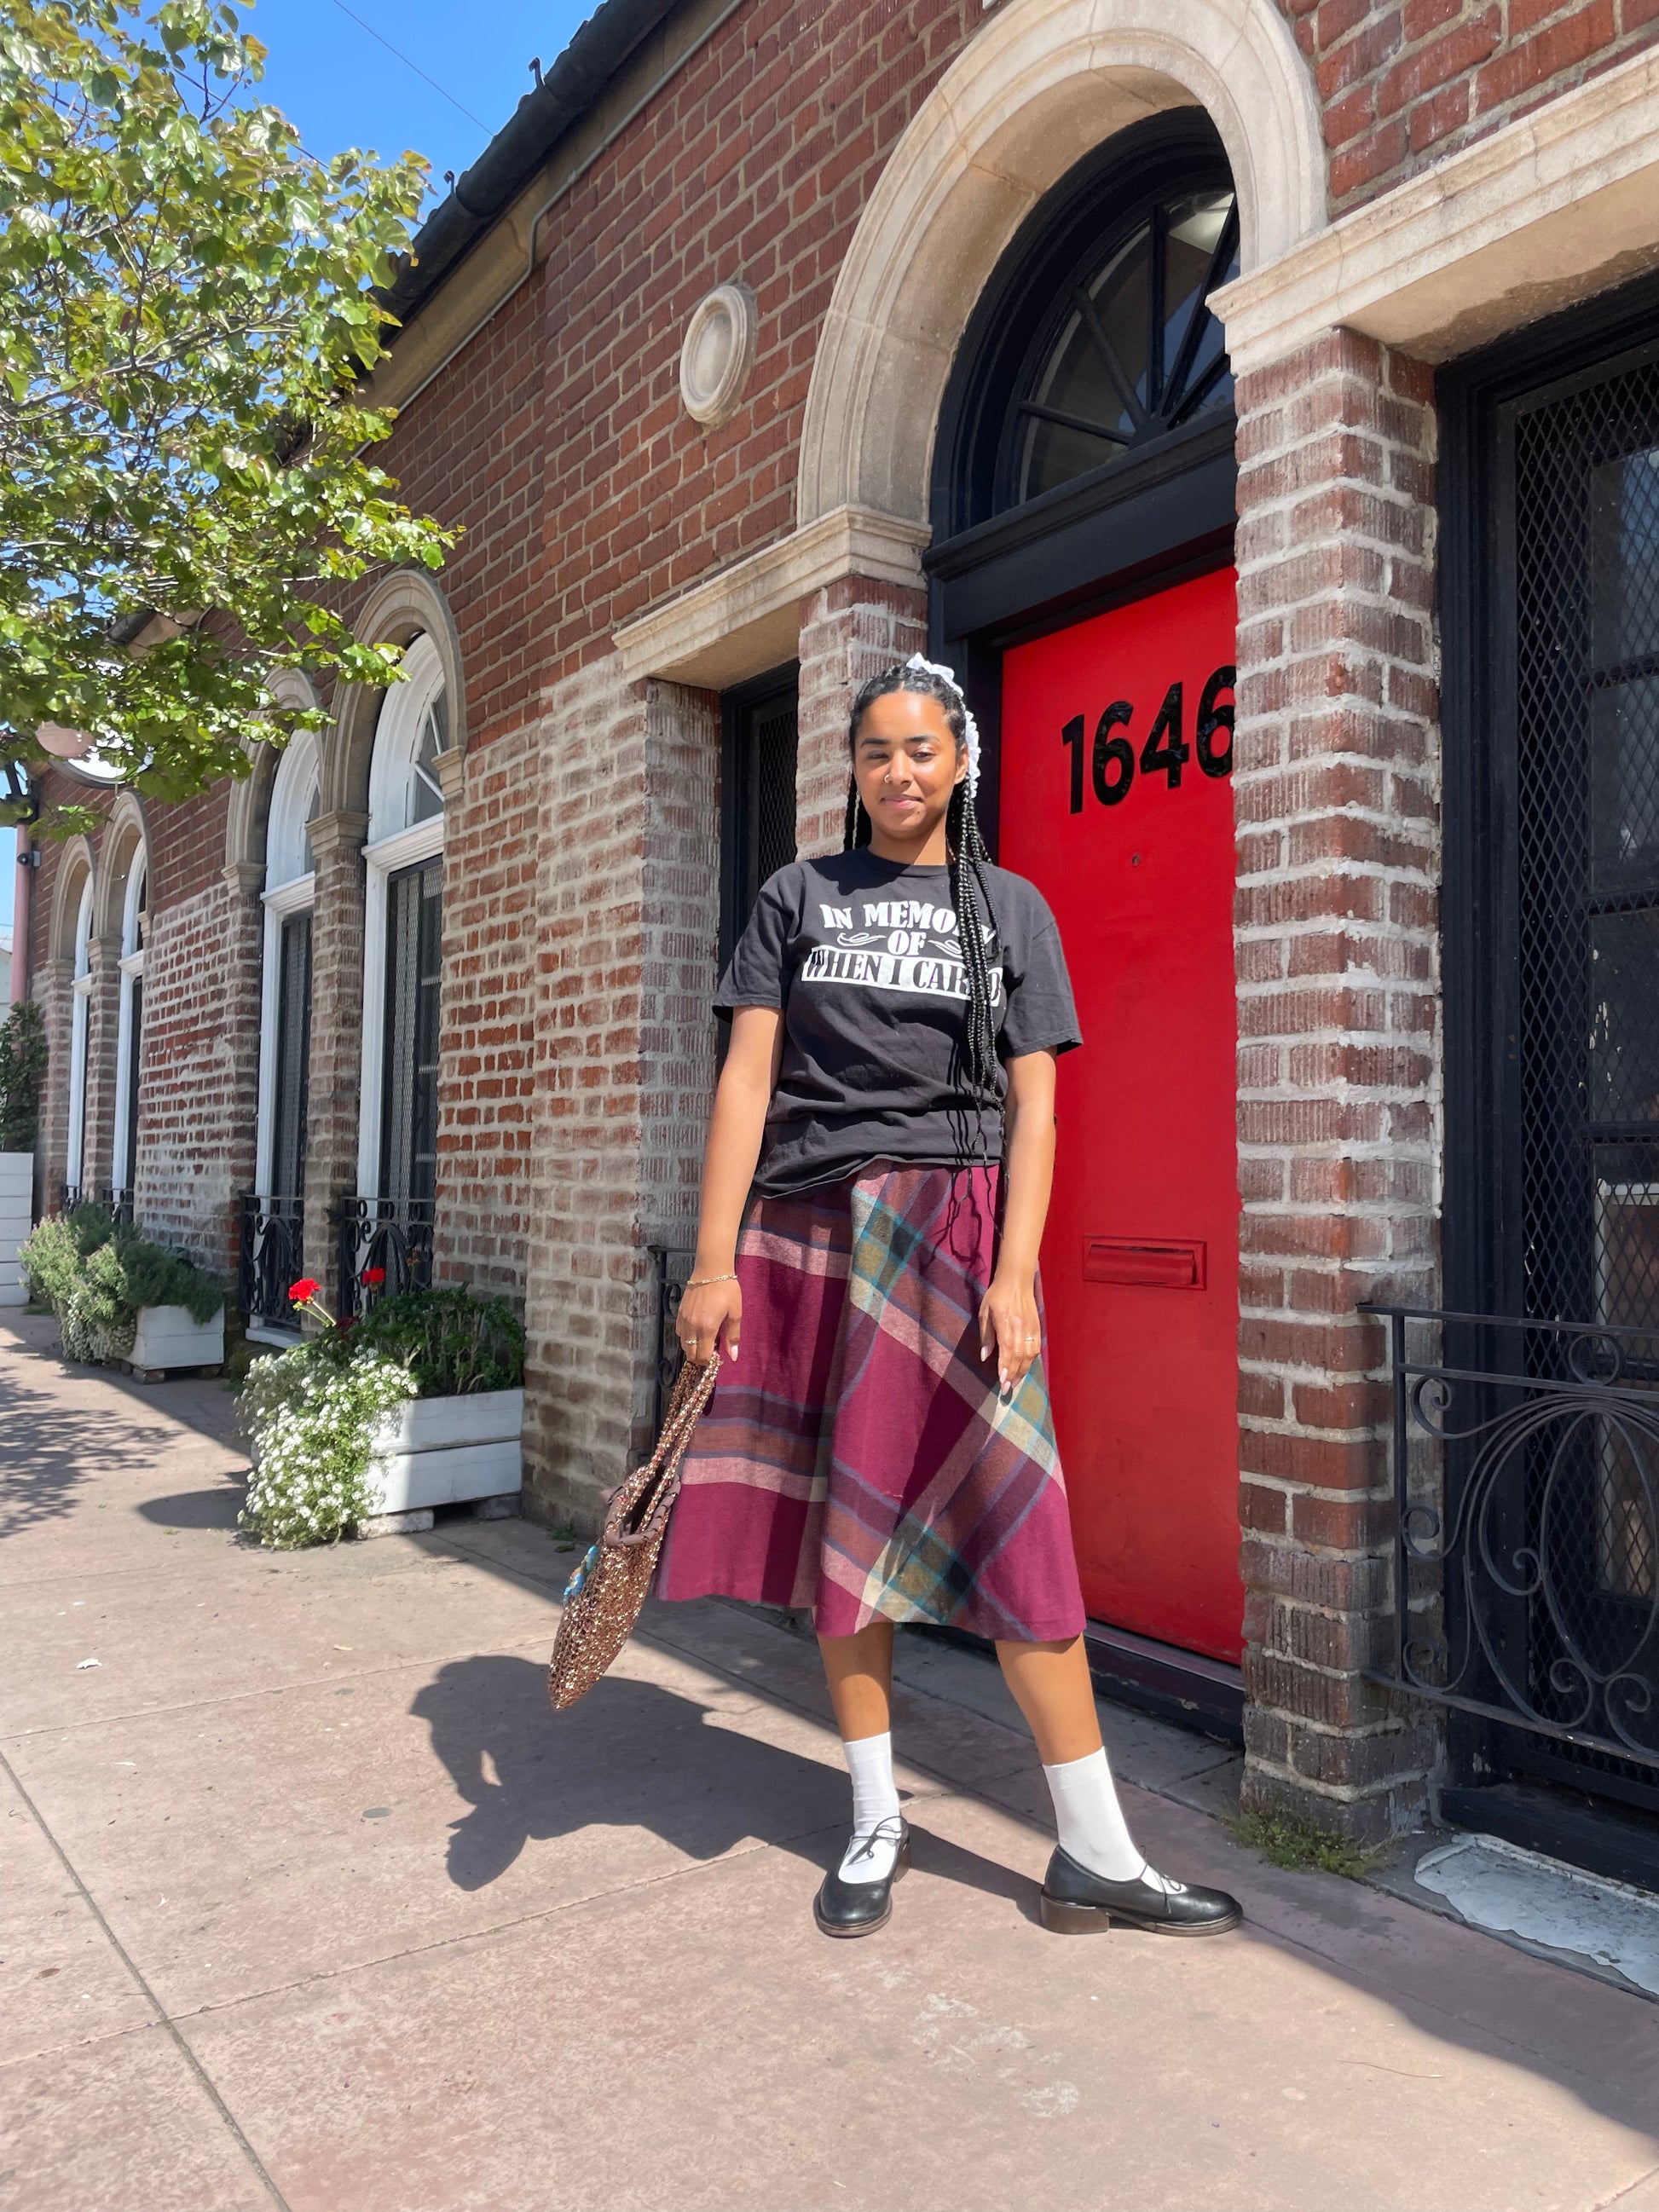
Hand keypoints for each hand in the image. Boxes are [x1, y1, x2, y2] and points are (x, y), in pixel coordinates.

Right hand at [677, 1274, 741, 1364]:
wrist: (711, 1270)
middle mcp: (692, 1327)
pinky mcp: (679, 1313)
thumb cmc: (727, 1290)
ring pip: (683, 1344)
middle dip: (700, 1357)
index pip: (702, 1357)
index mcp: (707, 1328)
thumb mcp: (735, 1313)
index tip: (717, 1355)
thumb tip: (733, 1357)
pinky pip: (679, 1332)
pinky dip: (686, 1337)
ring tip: (705, 1339)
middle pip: (690, 1354)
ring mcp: (683, 1320)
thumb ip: (733, 1336)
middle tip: (711, 1349)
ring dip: (693, 1347)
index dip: (709, 1361)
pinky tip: (696, 1330)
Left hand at [979, 1270, 1039, 1395]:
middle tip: (1007, 1388)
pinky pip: (1036, 1348)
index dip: (1006, 1366)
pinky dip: (1031, 1361)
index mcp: (1006, 1322)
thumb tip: (985, 1357)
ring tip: (1015, 1382)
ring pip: (1029, 1354)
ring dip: (1023, 1370)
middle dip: (1013, 1373)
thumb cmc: (997, 1296)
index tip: (1002, 1381)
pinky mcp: (1037, 1327)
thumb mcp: (985, 1312)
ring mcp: (1031, 1327)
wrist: (1016, 1280)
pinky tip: (1025, 1368)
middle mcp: (1020, 1326)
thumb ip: (986, 1335)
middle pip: (1019, 1355)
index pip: (1007, 1349)